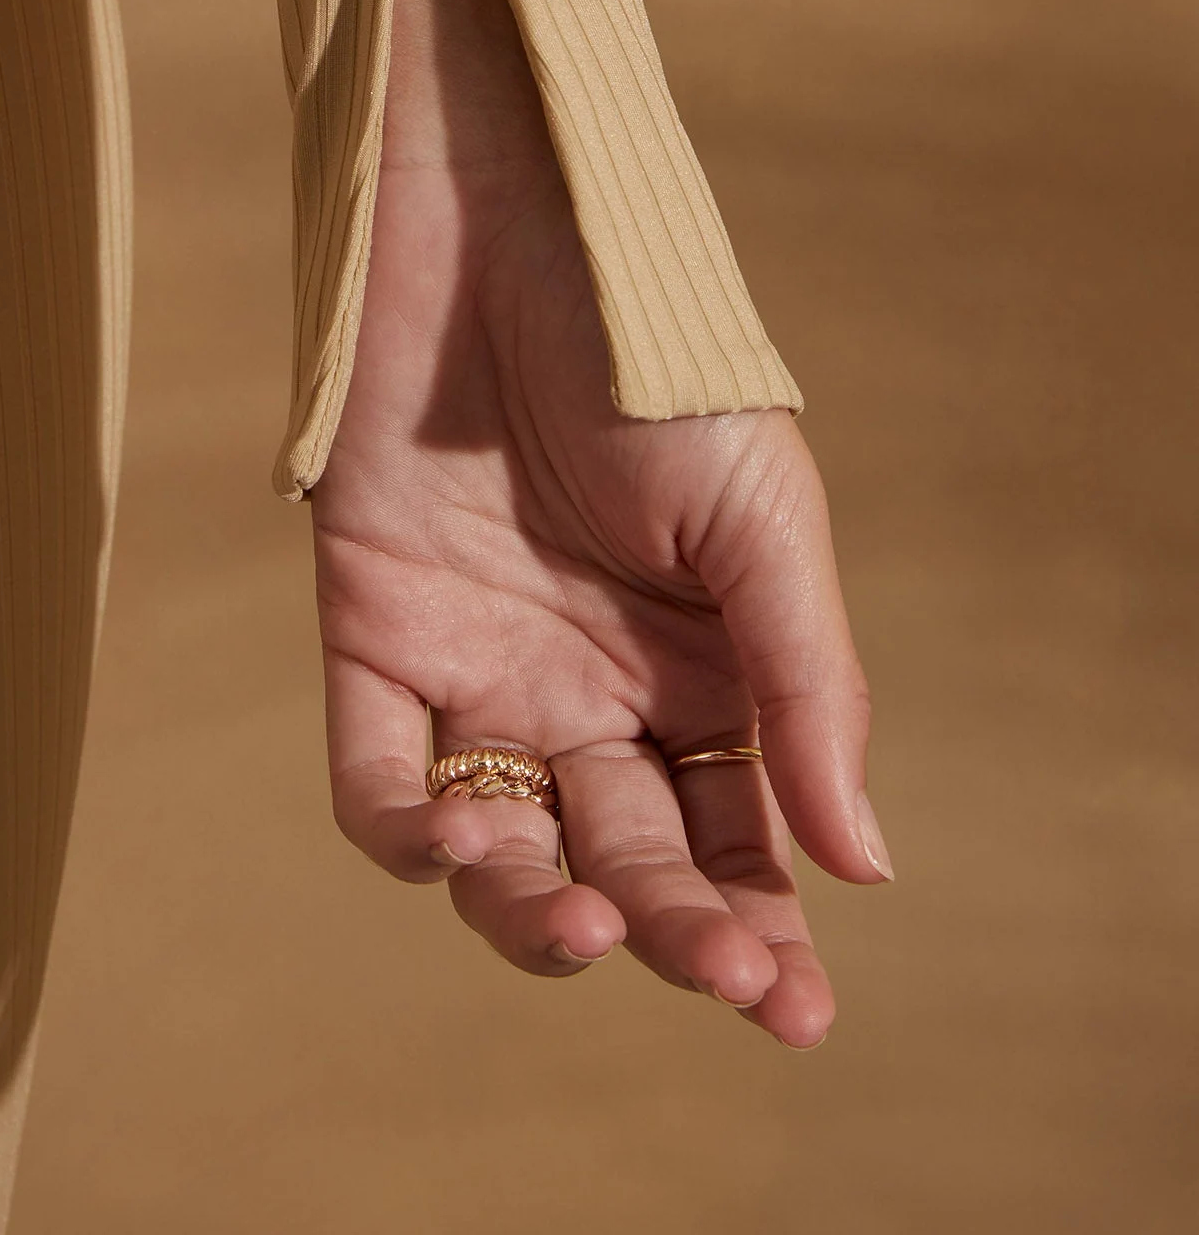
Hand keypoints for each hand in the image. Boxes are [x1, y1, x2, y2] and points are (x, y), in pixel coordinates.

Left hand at [313, 0, 886, 1045]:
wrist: (506, 224)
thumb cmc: (654, 358)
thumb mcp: (763, 519)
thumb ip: (803, 690)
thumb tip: (861, 866)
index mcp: (703, 676)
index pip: (734, 844)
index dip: (759, 934)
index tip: (792, 1010)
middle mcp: (589, 692)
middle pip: (625, 860)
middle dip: (669, 930)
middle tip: (707, 965)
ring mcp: (480, 669)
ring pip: (501, 850)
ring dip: (533, 908)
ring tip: (573, 914)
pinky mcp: (374, 634)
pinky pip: (376, 778)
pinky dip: (411, 833)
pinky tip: (463, 840)